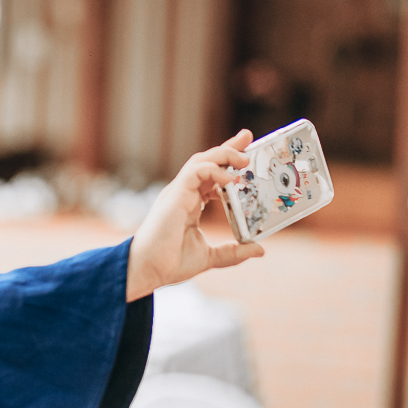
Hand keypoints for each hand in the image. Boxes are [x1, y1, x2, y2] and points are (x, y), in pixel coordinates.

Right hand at [126, 130, 264, 300]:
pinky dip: (213, 170)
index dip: (228, 164)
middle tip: (248, 138)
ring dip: (224, 154)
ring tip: (245, 158)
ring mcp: (178, 192)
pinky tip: (229, 179)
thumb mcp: (210, 257)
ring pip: (201, 160)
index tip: (247, 155)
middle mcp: (183, 193)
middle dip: (229, 148)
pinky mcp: (174, 195)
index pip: (211, 176)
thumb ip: (234, 252)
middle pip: (207, 161)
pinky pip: (195, 171)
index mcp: (189, 203)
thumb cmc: (171, 263)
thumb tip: (259, 250)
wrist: (149, 270)